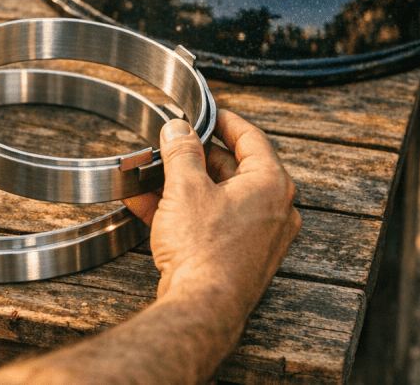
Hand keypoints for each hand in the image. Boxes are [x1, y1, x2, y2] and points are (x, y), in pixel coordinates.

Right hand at [123, 109, 301, 307]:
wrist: (202, 307)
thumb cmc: (204, 249)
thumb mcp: (185, 187)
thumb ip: (182, 151)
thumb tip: (178, 129)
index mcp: (271, 185)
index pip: (251, 138)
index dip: (225, 121)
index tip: (207, 112)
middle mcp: (273, 210)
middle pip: (232, 169)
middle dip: (193, 157)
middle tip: (169, 146)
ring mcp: (258, 236)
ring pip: (217, 197)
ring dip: (180, 185)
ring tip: (148, 176)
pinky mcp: (239, 256)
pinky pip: (210, 222)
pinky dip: (182, 211)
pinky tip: (146, 204)